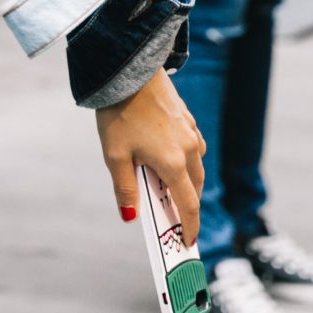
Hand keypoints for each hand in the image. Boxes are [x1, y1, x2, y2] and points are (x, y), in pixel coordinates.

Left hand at [95, 67, 203, 247]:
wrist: (128, 70)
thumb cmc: (119, 114)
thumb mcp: (115, 156)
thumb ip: (125, 188)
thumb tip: (131, 216)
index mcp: (173, 163)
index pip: (188, 204)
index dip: (190, 226)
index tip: (189, 241)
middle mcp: (188, 149)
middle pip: (195, 187)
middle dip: (189, 206)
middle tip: (179, 220)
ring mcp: (190, 131)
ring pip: (197, 166)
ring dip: (189, 182)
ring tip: (172, 191)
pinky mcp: (187, 117)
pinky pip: (194, 146)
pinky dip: (188, 160)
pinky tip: (172, 157)